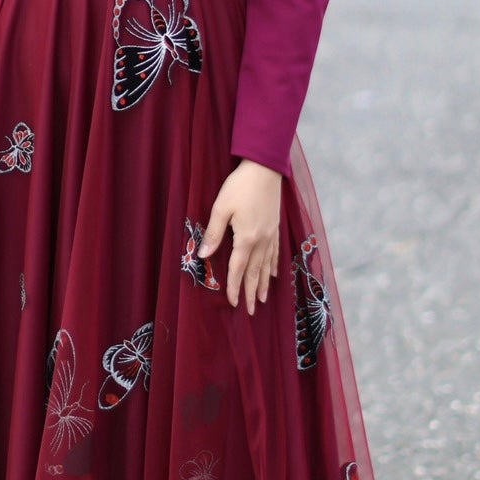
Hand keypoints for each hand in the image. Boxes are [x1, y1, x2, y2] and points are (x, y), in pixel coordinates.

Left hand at [198, 160, 282, 314]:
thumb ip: (213, 233)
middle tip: (251, 311)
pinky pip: (274, 253)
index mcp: (246, 238)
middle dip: (250, 292)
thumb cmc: (240, 185)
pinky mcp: (275, 227)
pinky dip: (273, 266)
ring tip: (261, 298)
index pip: (238, 269)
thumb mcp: (221, 207)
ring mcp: (271, 234)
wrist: (265, 168)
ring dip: (263, 284)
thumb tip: (204, 255)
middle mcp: (261, 241)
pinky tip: (273, 274)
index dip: (233, 287)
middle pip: (254, 272)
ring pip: (266, 266)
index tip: (231, 302)